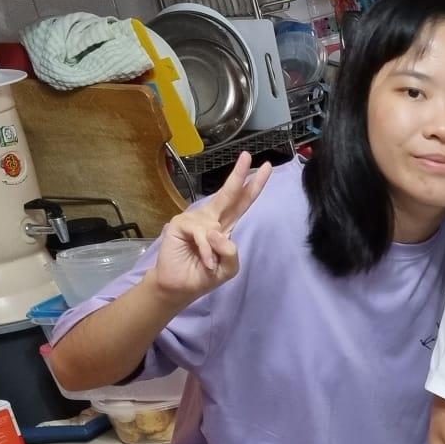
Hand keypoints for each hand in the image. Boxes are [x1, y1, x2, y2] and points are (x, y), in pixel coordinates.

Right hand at [149, 152, 270, 306]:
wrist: (179, 287)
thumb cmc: (203, 276)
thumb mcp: (228, 268)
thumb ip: (231, 252)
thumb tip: (218, 232)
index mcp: (225, 226)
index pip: (242, 203)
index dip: (253, 187)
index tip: (265, 168)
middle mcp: (211, 219)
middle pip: (228, 195)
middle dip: (239, 175)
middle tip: (248, 156)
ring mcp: (194, 219)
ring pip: (215, 226)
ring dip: (214, 249)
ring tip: (209, 264)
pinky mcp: (180, 224)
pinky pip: (201, 234)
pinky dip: (205, 251)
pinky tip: (204, 261)